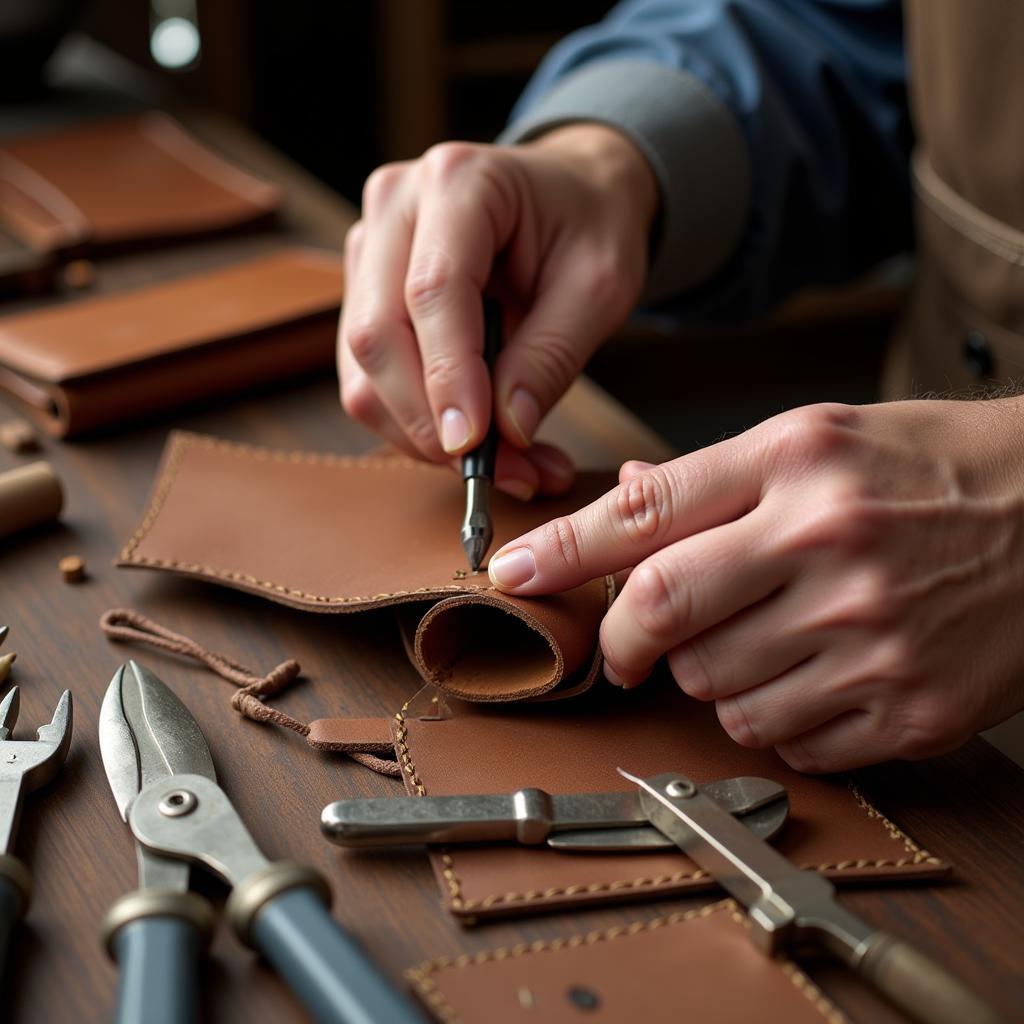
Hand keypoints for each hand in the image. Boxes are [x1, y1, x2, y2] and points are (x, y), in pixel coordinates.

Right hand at [338, 124, 656, 498]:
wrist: (573, 195)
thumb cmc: (590, 225)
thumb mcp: (602, 285)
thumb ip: (552, 355)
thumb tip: (506, 432)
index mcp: (458, 181)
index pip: (432, 292)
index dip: (447, 378)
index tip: (474, 447)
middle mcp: (395, 208)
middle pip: (377, 335)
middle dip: (431, 422)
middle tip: (503, 475)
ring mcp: (370, 251)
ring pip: (363, 371)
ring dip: (427, 437)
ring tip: (512, 468)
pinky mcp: (366, 294)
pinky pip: (371, 380)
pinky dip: (420, 427)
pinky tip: (483, 445)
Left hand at [487, 398, 1023, 770]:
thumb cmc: (927, 468)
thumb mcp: (819, 438)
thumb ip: (713, 477)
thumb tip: (623, 496)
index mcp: (796, 462)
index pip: (644, 516)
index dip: (561, 550)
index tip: (512, 572)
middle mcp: (827, 543)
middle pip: (661, 611)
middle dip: (624, 636)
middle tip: (629, 642)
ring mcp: (871, 633)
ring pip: (716, 688)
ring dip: (709, 675)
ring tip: (763, 637)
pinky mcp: (908, 707)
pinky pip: (784, 737)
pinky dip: (771, 714)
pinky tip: (811, 672)